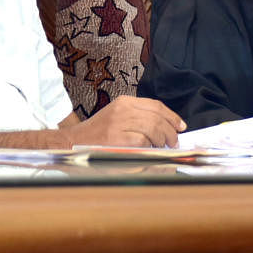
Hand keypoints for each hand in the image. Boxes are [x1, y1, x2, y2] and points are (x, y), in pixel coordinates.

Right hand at [68, 96, 185, 147]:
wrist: (72, 142)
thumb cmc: (96, 134)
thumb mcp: (117, 117)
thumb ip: (138, 118)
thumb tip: (165, 127)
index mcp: (124, 102)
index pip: (155, 105)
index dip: (171, 116)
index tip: (180, 125)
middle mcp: (122, 110)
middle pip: (157, 117)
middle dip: (170, 131)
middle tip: (174, 141)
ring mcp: (119, 124)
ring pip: (152, 128)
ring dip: (162, 140)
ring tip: (162, 147)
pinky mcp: (117, 139)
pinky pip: (142, 141)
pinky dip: (149, 147)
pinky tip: (149, 150)